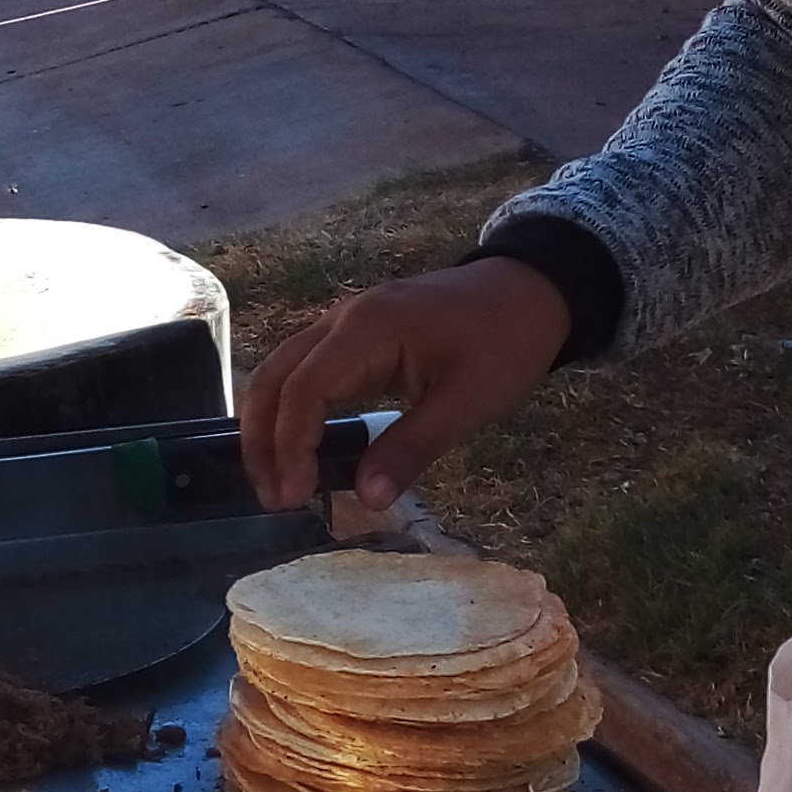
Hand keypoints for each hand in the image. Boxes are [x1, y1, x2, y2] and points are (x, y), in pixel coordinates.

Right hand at [238, 258, 572, 515]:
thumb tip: (366, 499)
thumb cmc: (505, 344)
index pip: (304, 391)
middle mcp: (342, 319)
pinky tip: (300, 447)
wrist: (529, 291)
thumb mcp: (468, 403)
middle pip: (275, 378)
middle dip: (262, 441)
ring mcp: (344, 321)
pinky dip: (290, 409)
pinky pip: (304, 369)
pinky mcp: (354, 333)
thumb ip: (413, 448)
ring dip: (269, 426)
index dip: (290, 447)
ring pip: (281, 371)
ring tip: (278, 482)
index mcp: (368, 330)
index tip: (293, 497)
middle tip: (273, 500)